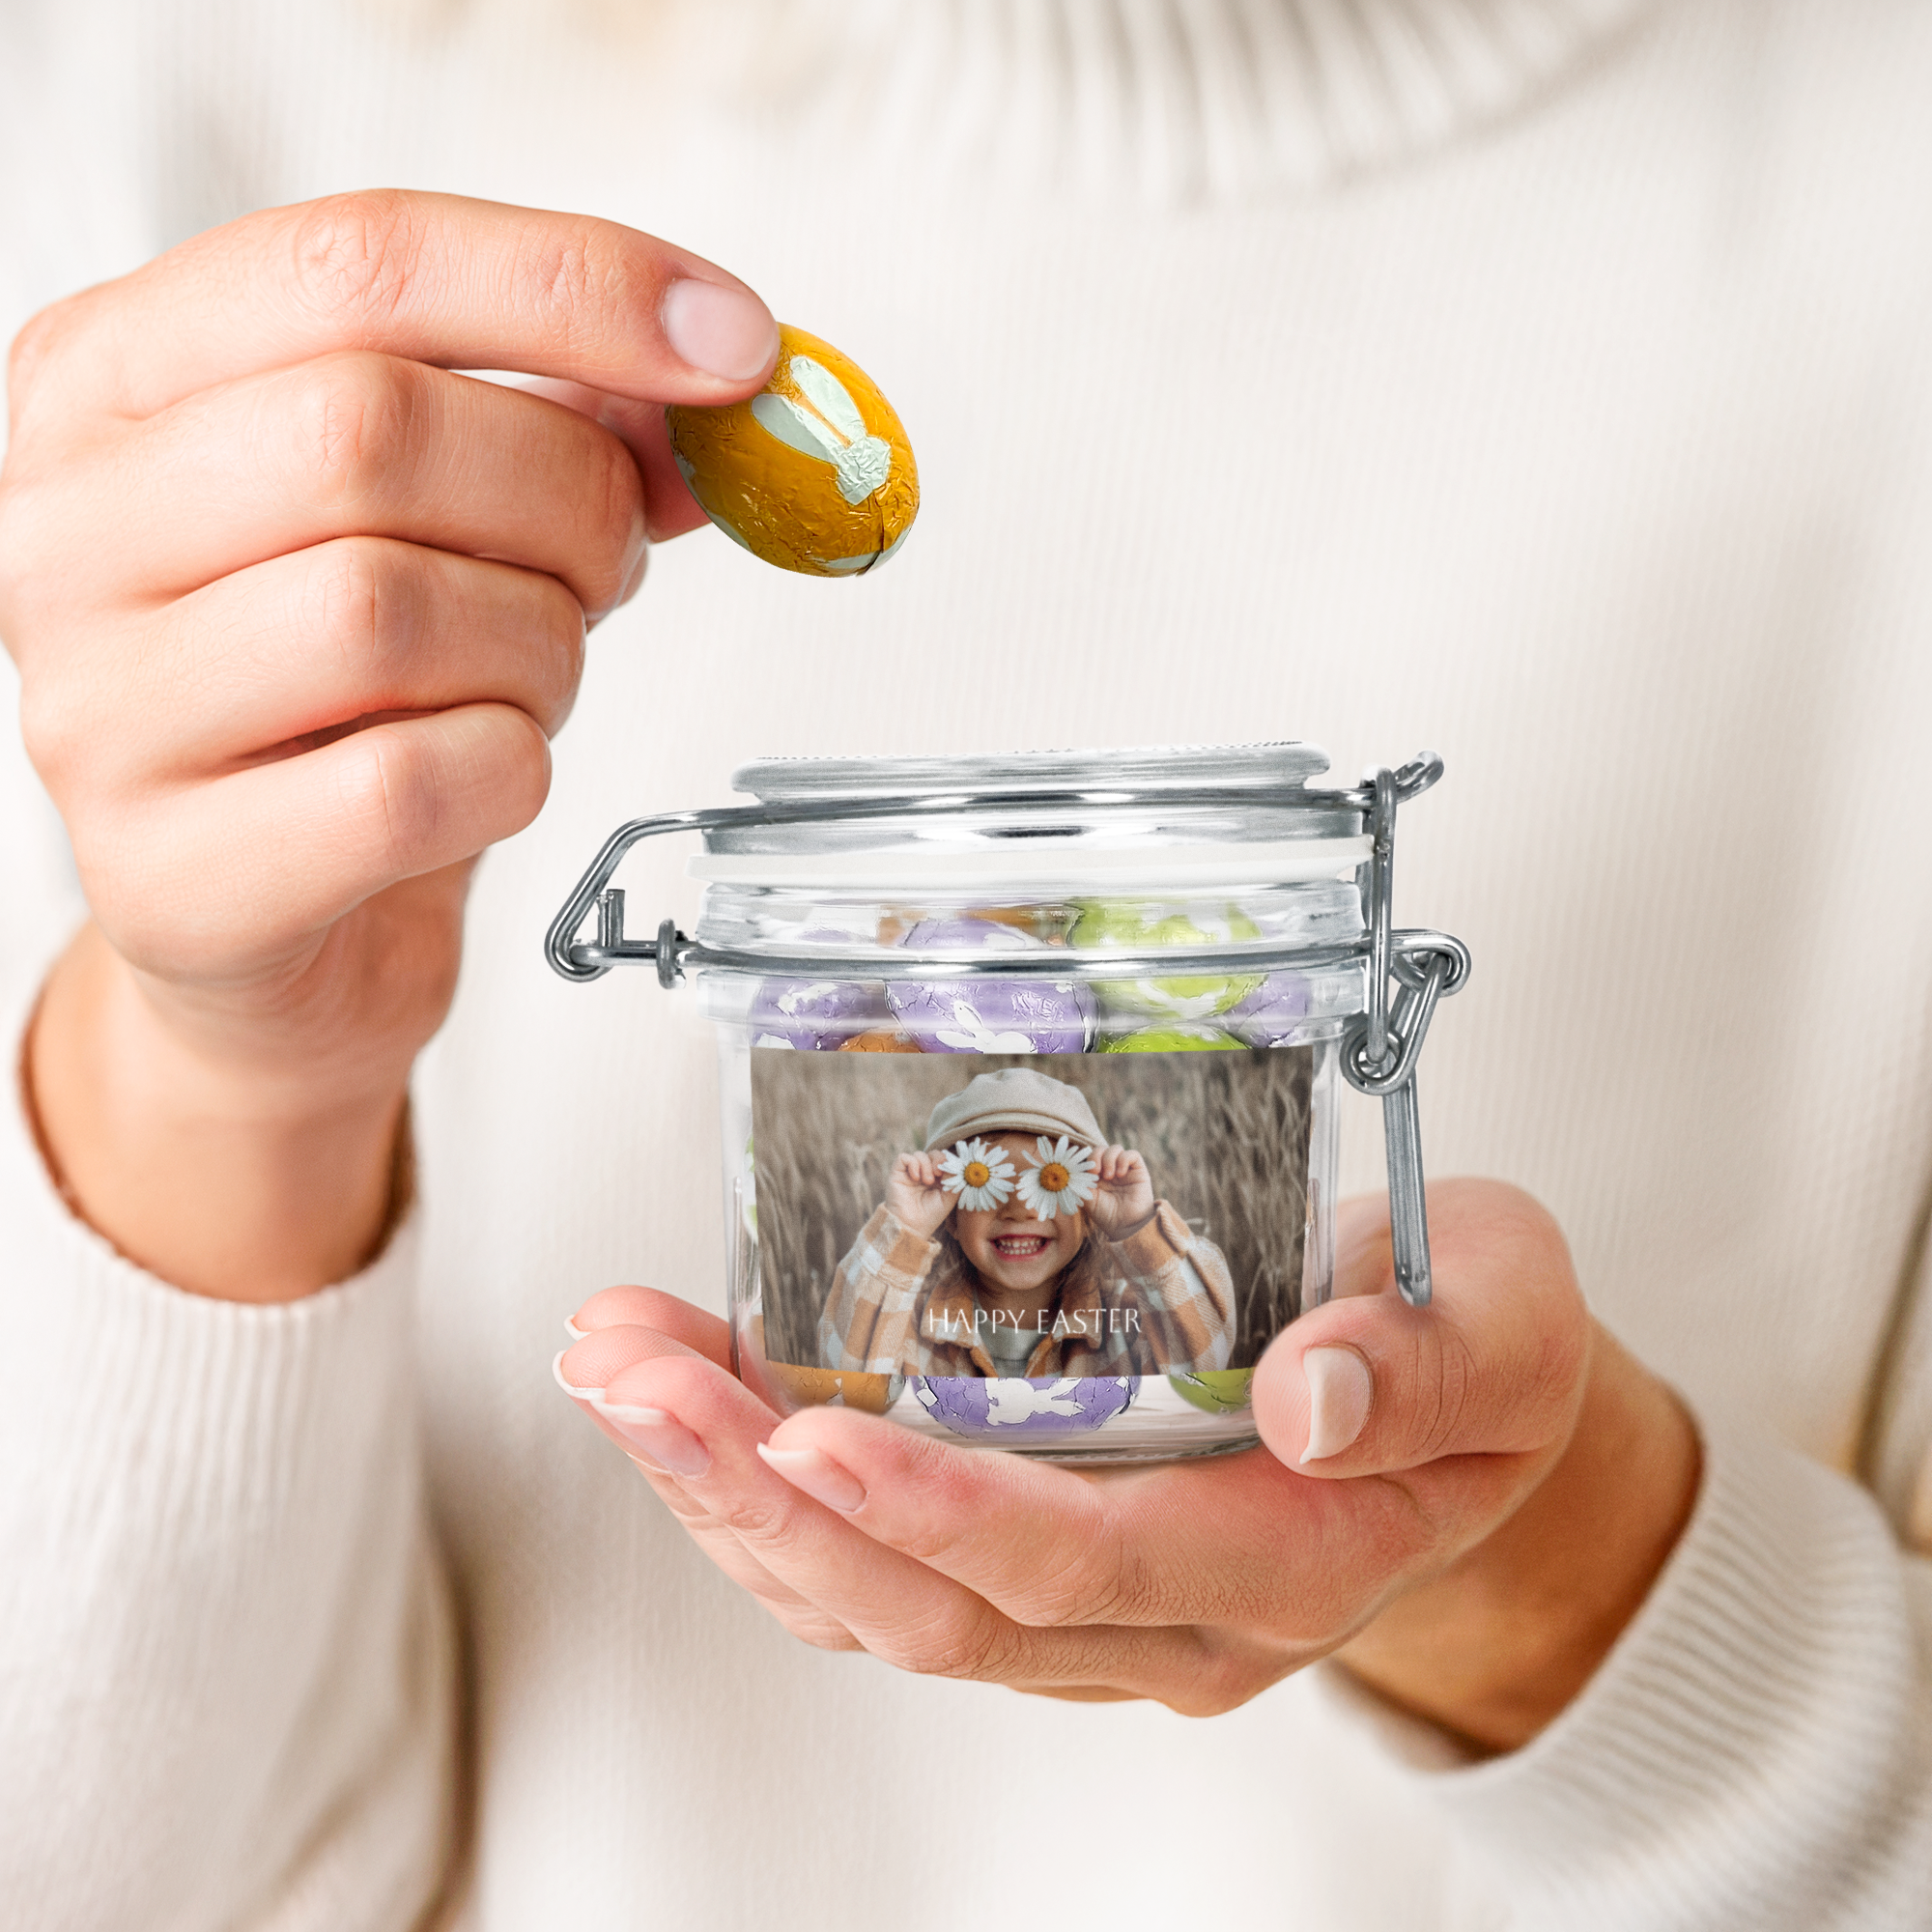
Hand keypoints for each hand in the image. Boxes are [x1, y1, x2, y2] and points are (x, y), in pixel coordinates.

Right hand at [0, 191, 776, 1299]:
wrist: (272, 925)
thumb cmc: (347, 702)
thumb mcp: (441, 517)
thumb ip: (560, 420)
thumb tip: (714, 376)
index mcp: (113, 380)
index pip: (354, 262)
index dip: (574, 286)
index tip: (733, 345)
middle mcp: (64, 527)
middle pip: (367, 432)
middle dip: (566, 498)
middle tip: (609, 564)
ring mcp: (97, 709)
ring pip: (387, 609)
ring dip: (539, 650)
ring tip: (530, 681)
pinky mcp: (172, 876)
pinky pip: (411, 784)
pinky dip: (509, 774)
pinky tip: (485, 777)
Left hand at [558, 1179, 1698, 1751]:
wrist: (1457, 1403)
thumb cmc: (1475, 1346)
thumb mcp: (1509, 1320)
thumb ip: (1432, 1363)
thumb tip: (1310, 1398)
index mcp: (1284, 1558)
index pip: (1084, 1566)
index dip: (937, 1516)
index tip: (808, 1438)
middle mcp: (1163, 1619)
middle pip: (931, 1608)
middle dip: (761, 1498)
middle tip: (634, 1379)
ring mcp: (1087, 1610)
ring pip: (870, 1599)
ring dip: (725, 1489)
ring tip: (616, 1364)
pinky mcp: (1032, 1565)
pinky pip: (871, 1563)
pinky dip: (763, 1486)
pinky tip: (687, 1394)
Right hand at [883, 1151, 953, 1239]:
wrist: (911, 1227)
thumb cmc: (930, 1216)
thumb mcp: (949, 1198)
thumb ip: (954, 1180)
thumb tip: (955, 1164)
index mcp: (937, 1179)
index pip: (944, 1160)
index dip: (948, 1161)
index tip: (949, 1172)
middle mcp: (923, 1173)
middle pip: (933, 1153)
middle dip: (938, 1159)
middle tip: (938, 1173)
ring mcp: (910, 1173)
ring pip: (919, 1154)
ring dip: (926, 1165)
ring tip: (927, 1181)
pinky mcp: (897, 1173)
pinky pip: (904, 1157)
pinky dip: (913, 1163)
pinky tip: (916, 1178)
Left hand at [1082, 1144, 1152, 1236]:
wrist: (1126, 1227)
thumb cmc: (1106, 1215)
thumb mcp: (1087, 1199)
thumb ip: (1078, 1184)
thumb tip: (1069, 1172)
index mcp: (1097, 1175)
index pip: (1090, 1156)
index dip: (1086, 1159)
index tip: (1084, 1172)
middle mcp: (1111, 1170)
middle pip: (1101, 1149)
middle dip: (1096, 1157)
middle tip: (1095, 1172)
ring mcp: (1125, 1169)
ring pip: (1116, 1148)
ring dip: (1109, 1159)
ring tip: (1109, 1176)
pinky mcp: (1139, 1171)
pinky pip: (1132, 1154)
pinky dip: (1123, 1159)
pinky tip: (1120, 1174)